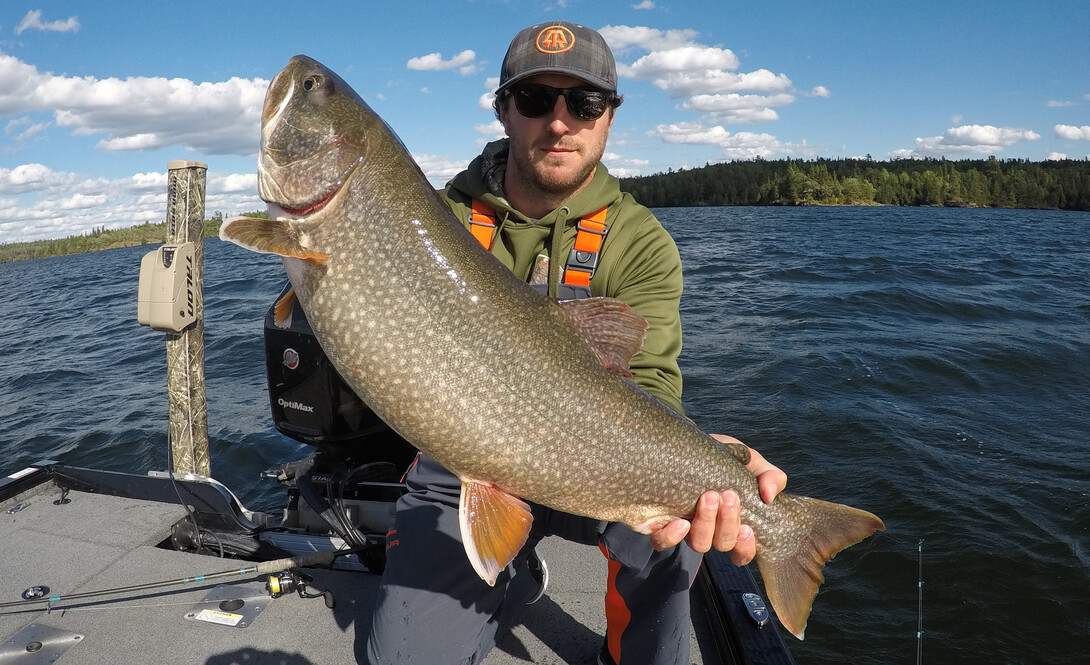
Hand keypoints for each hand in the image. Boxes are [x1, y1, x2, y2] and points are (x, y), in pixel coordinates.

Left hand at [649, 435, 786, 565]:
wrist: (682, 446)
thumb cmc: (719, 458)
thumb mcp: (749, 462)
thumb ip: (769, 476)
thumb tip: (769, 496)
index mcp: (731, 523)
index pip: (741, 552)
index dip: (745, 547)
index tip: (748, 528)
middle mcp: (709, 531)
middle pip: (722, 544)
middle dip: (727, 523)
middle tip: (728, 495)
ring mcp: (684, 529)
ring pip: (698, 545)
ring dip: (706, 524)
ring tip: (708, 497)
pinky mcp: (658, 523)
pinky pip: (662, 542)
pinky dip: (672, 537)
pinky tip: (680, 522)